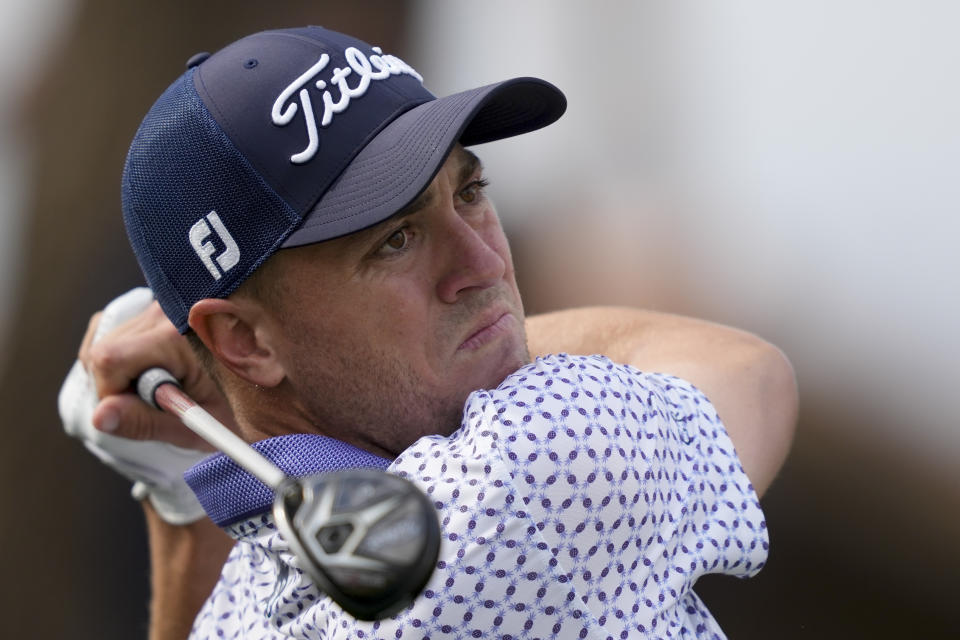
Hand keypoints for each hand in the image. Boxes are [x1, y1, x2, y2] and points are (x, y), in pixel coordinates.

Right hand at [58, 288, 234, 522]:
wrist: (290, 384)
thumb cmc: (249, 406)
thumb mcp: (198, 422)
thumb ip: (145, 419)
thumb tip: (100, 416)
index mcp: (177, 333)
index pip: (109, 360)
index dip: (115, 397)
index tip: (139, 415)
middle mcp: (169, 307)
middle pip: (107, 345)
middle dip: (121, 383)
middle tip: (163, 403)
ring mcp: (168, 301)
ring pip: (114, 336)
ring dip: (129, 370)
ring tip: (171, 389)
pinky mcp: (169, 303)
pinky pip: (130, 327)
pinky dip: (137, 354)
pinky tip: (167, 372)